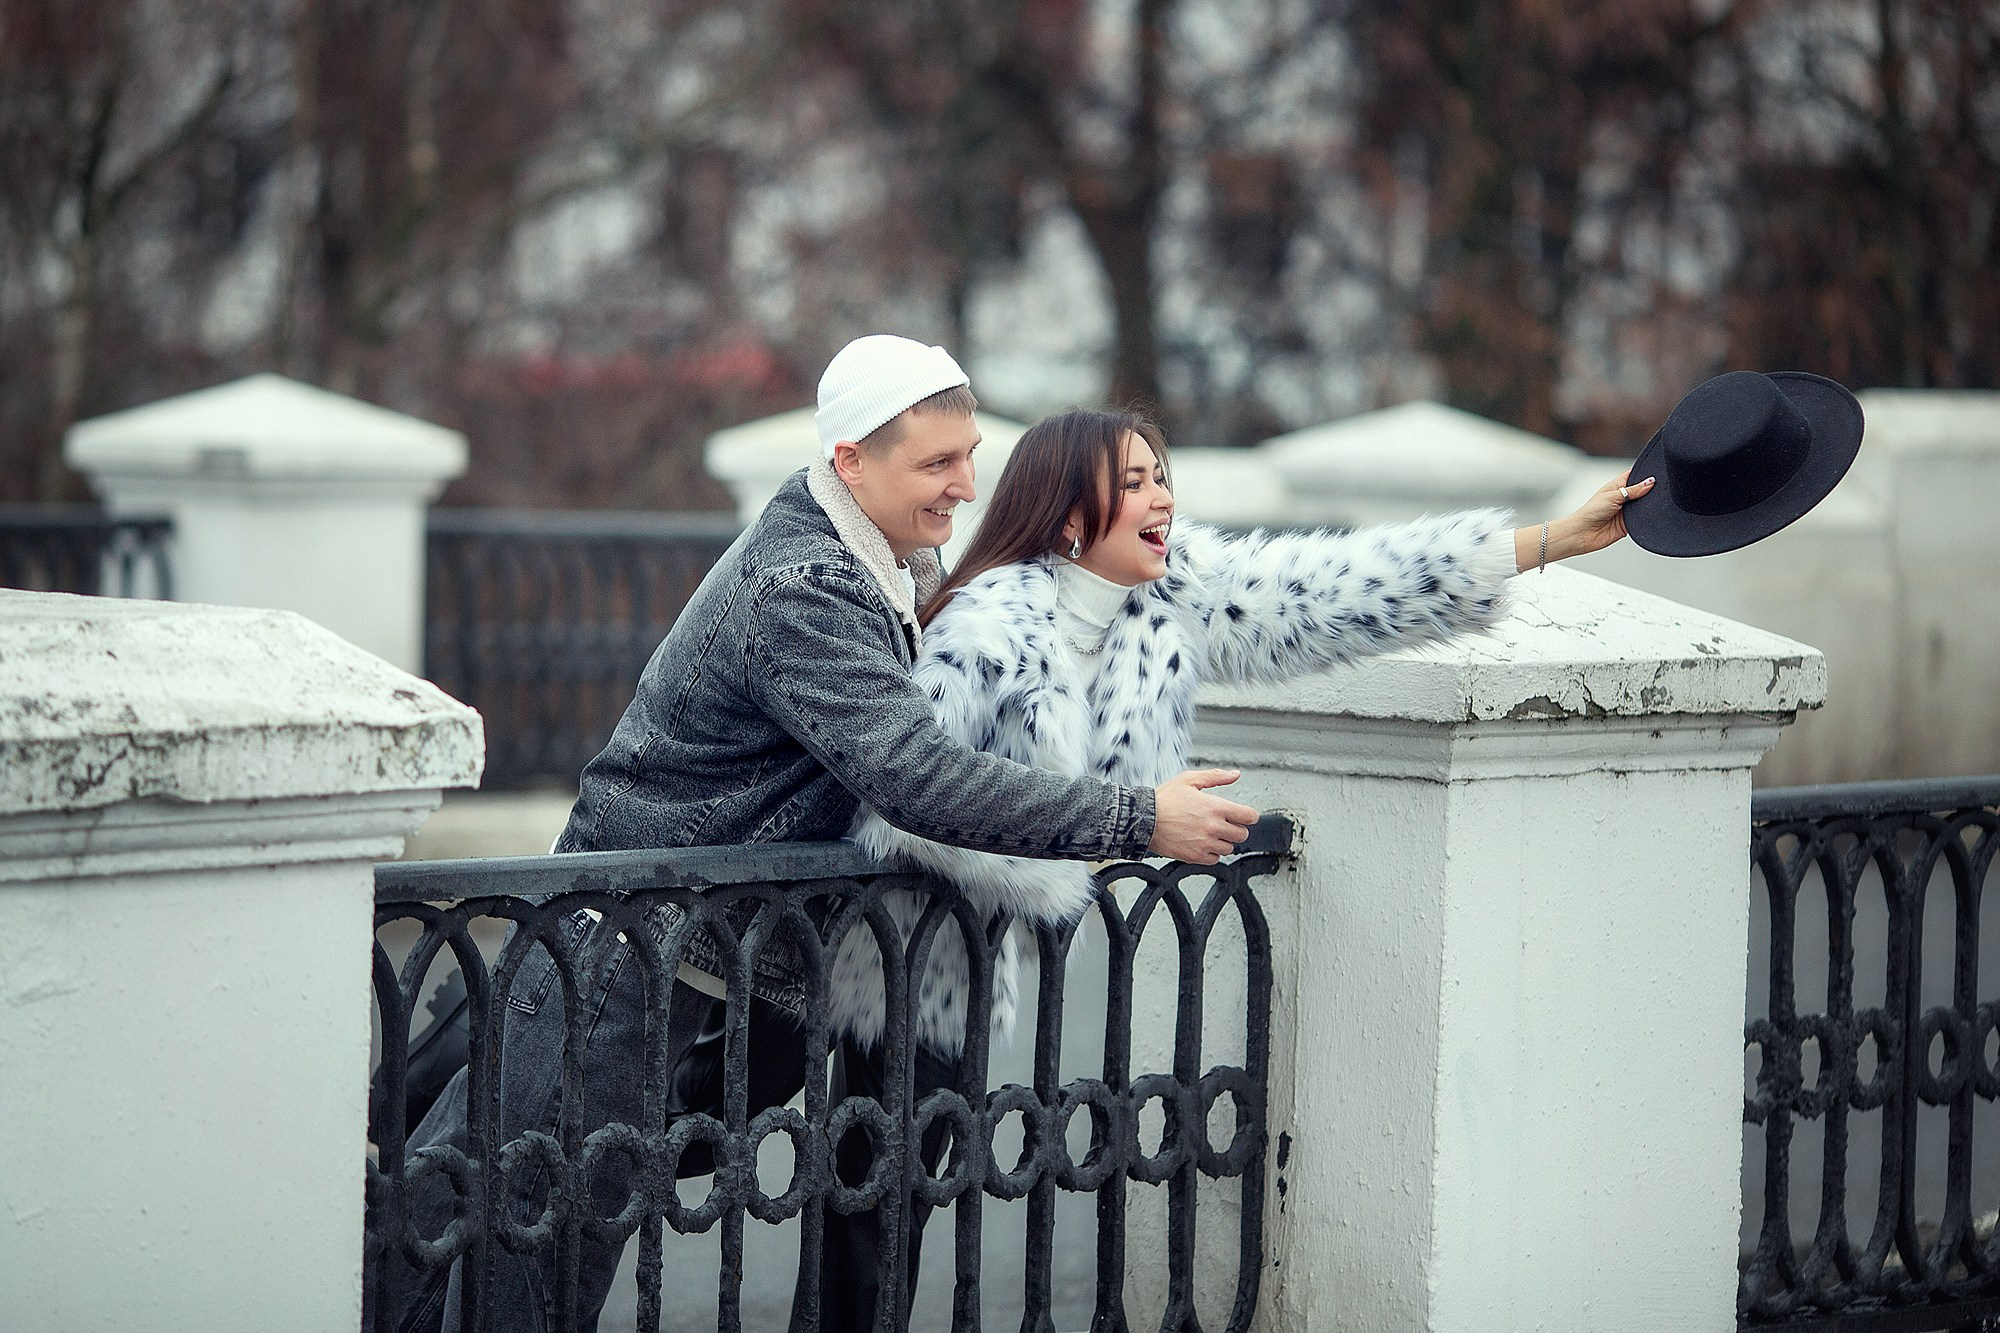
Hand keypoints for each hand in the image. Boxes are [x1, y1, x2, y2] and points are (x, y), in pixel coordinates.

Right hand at [1149, 769, 1258, 863]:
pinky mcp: (1196, 856)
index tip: (1243, 815)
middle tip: (1224, 824)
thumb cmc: (1164, 799)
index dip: (1248, 815)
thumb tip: (1234, 775)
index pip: (1249, 816)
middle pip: (1242, 835)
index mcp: (1215, 807)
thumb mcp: (1189, 779)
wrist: (1143, 819)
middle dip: (1236, 828)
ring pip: (1229, 848)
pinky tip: (1201, 842)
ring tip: (1209, 833)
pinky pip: (1215, 859)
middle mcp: (1213, 827)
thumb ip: (1215, 776)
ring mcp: (1205, 844)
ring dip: (1223, 841)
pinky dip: (1211, 853)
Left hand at [1517, 469, 1656, 567]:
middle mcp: (1622, 498)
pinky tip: (1651, 515)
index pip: (1634, 476)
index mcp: (1617, 486)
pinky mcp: (1628, 524)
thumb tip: (1650, 482)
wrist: (1582, 534)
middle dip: (1650, 490)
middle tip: (1661, 488)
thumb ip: (1632, 490)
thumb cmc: (1590, 512)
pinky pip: (1641, 520)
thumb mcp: (1612, 496)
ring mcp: (1626, 511)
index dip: (1644, 473)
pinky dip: (1646, 518)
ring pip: (1644, 506)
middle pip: (1642, 491)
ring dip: (1649, 505)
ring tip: (1656, 502)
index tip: (1657, 471)